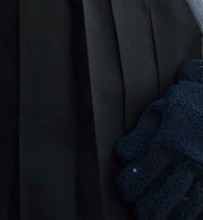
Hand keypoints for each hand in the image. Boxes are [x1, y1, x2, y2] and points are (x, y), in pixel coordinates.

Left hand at [116, 61, 202, 218]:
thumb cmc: (187, 106)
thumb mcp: (159, 111)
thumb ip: (139, 136)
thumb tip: (122, 159)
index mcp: (168, 143)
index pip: (139, 176)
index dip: (127, 188)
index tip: (125, 190)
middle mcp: (190, 161)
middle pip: (162, 198)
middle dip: (146, 211)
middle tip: (140, 212)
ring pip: (187, 209)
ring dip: (169, 217)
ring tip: (158, 218)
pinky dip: (193, 215)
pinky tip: (181, 215)